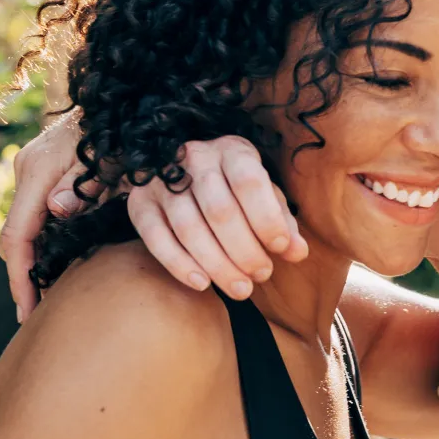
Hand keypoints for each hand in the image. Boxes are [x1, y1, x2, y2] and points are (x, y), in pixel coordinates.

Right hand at [0, 114, 103, 319]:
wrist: (119, 99)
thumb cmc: (119, 129)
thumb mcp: (110, 158)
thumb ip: (84, 185)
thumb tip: (56, 211)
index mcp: (39, 173)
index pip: (19, 236)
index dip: (22, 276)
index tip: (29, 308)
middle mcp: (27, 172)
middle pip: (18, 235)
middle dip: (26, 275)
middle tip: (38, 311)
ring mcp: (32, 171)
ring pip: (27, 226)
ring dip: (36, 259)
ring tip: (47, 296)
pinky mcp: (43, 172)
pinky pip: (37, 213)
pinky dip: (44, 240)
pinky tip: (57, 264)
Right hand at [126, 136, 306, 298]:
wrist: (186, 173)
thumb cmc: (236, 189)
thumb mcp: (264, 196)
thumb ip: (282, 223)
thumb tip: (299, 252)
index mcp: (232, 150)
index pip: (249, 182)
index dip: (267, 218)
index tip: (282, 248)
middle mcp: (195, 157)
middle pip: (219, 210)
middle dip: (244, 250)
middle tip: (261, 275)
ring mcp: (161, 179)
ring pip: (189, 227)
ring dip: (217, 264)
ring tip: (241, 289)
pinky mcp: (139, 202)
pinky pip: (156, 238)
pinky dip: (179, 265)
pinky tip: (203, 284)